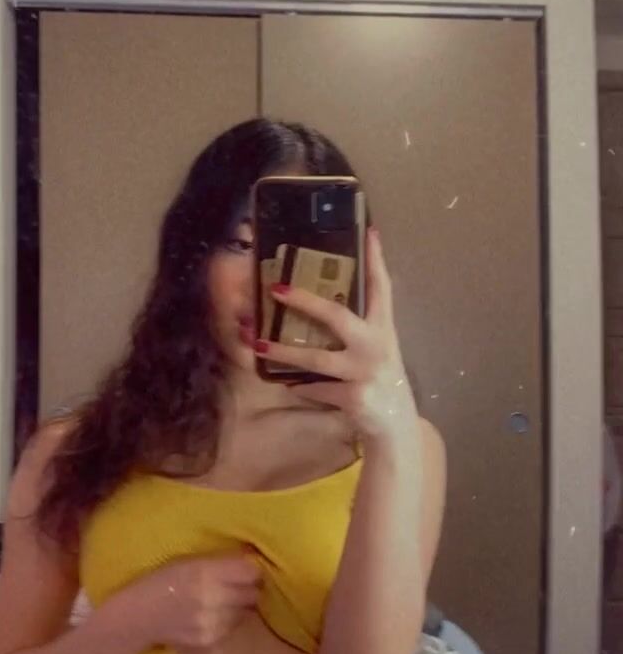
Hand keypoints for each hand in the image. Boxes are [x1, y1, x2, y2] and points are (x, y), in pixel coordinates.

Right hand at [140, 551, 261, 650]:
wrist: (138, 616)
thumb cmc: (162, 582)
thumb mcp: (188, 561)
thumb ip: (220, 562)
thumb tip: (251, 557)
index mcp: (206, 573)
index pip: (251, 573)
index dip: (251, 572)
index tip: (246, 572)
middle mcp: (212, 599)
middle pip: (252, 595)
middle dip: (247, 590)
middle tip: (235, 588)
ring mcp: (212, 625)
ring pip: (244, 615)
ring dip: (236, 608)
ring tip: (217, 603)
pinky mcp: (209, 644)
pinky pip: (230, 631)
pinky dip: (224, 624)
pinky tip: (207, 618)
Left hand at [254, 229, 416, 440]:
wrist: (395, 422)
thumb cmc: (380, 377)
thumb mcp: (378, 347)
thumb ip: (359, 328)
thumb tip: (321, 304)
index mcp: (383, 328)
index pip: (381, 287)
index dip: (375, 259)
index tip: (367, 231)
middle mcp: (375, 345)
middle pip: (337, 316)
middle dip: (305, 301)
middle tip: (277, 288)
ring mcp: (364, 372)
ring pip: (316, 358)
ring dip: (284, 352)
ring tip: (259, 345)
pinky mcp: (352, 397)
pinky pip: (316, 388)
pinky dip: (300, 387)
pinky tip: (287, 384)